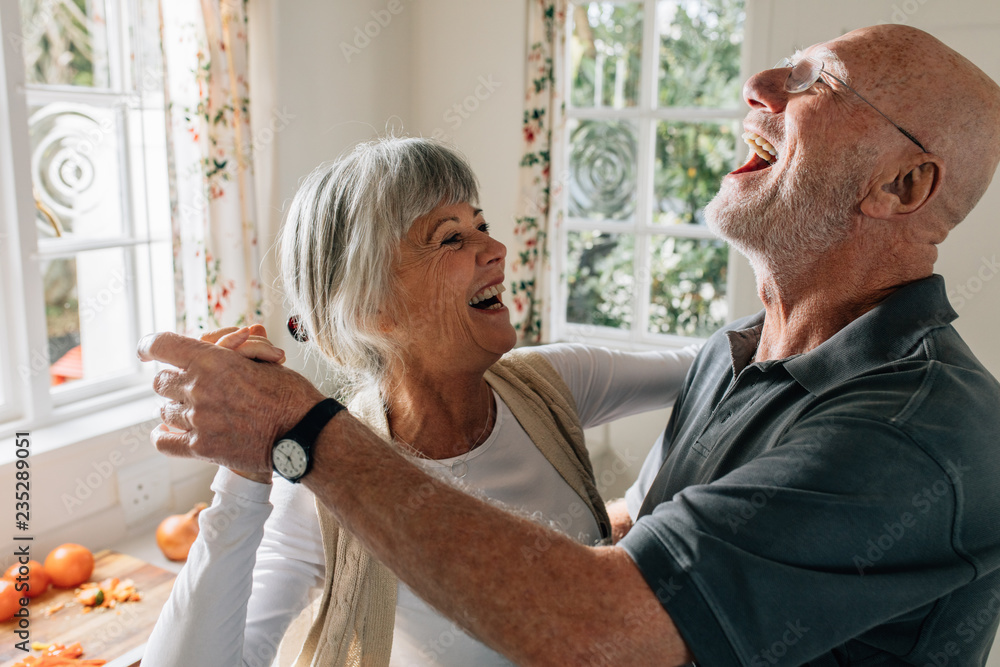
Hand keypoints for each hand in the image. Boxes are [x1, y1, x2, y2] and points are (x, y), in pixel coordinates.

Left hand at [137, 331, 324, 474]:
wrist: (305, 433)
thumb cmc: (291, 394)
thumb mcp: (264, 362)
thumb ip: (233, 355)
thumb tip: (217, 347)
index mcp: (212, 360)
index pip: (161, 345)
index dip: (150, 345)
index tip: (147, 351)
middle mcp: (198, 389)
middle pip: (161, 381)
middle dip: (174, 380)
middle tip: (193, 385)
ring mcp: (197, 421)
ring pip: (164, 411)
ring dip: (177, 408)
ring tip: (198, 410)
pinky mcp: (202, 449)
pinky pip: (165, 441)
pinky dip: (164, 435)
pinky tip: (171, 431)